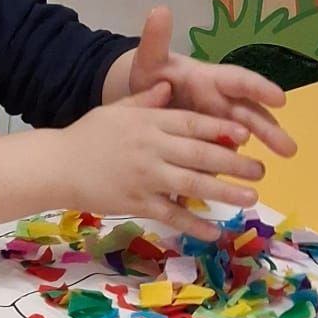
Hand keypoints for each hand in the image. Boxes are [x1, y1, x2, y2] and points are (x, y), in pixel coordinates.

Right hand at [60, 86, 263, 241]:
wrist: (57, 166)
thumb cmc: (88, 136)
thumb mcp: (117, 110)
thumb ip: (147, 99)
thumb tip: (171, 85)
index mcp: (148, 122)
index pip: (192, 123)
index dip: (222, 128)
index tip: (247, 134)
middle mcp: (150, 148)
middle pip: (200, 155)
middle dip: (234, 163)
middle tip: (260, 171)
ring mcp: (144, 177)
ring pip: (192, 185)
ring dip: (224, 193)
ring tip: (250, 198)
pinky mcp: (136, 202)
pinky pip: (171, 214)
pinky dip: (194, 224)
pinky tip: (215, 232)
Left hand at [127, 7, 295, 156]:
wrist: (139, 100)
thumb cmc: (150, 76)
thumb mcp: (150, 60)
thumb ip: (155, 39)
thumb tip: (158, 9)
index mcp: (209, 79)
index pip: (238, 80)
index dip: (258, 88)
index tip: (279, 99)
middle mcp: (219, 102)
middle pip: (248, 115)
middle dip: (268, 130)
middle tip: (289, 149)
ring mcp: (215, 126)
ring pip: (241, 138)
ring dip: (258, 152)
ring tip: (277, 166)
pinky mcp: (207, 145)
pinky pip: (219, 157)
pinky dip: (223, 172)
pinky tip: (230, 189)